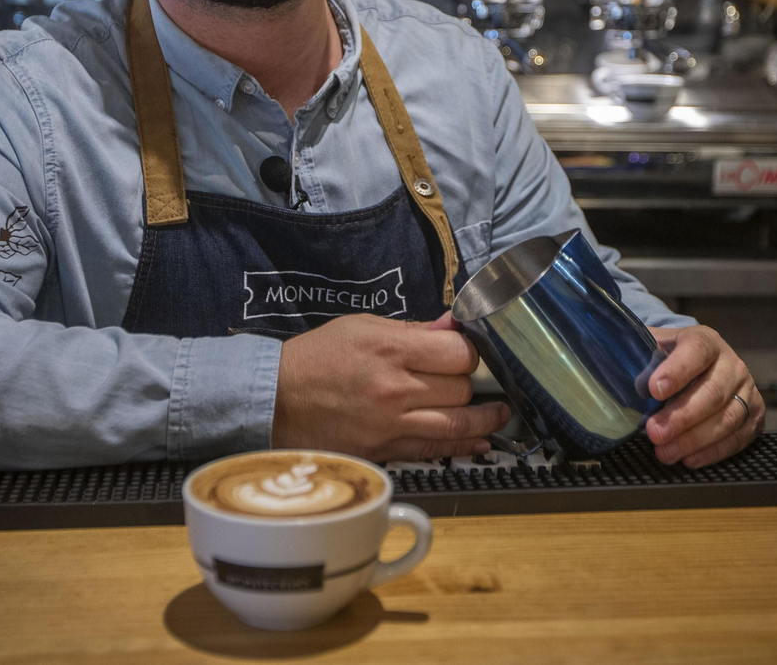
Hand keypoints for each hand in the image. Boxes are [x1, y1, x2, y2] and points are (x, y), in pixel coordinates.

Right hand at [272, 311, 510, 461]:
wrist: (276, 400)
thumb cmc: (317, 357)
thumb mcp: (362, 326)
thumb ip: (412, 329)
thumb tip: (452, 326)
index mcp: (391, 350)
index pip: (457, 353)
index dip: (471, 351)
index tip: (468, 351)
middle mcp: (395, 388)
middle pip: (460, 389)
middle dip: (471, 382)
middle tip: (471, 379)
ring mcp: (391, 423)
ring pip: (456, 424)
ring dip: (485, 419)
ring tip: (500, 413)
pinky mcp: (385, 449)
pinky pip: (433, 449)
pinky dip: (463, 446)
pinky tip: (480, 441)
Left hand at [642, 325, 763, 467]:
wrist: (698, 364)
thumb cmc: (670, 359)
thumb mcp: (653, 346)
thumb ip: (635, 353)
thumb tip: (606, 365)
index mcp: (706, 341)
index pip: (696, 351)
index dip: (677, 370)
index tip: (654, 389)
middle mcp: (731, 364)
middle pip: (712, 392)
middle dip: (681, 417)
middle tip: (654, 432)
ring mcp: (746, 390)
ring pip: (726, 419)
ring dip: (694, 440)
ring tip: (665, 452)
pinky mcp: (753, 416)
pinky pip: (737, 438)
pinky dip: (712, 452)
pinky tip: (688, 458)